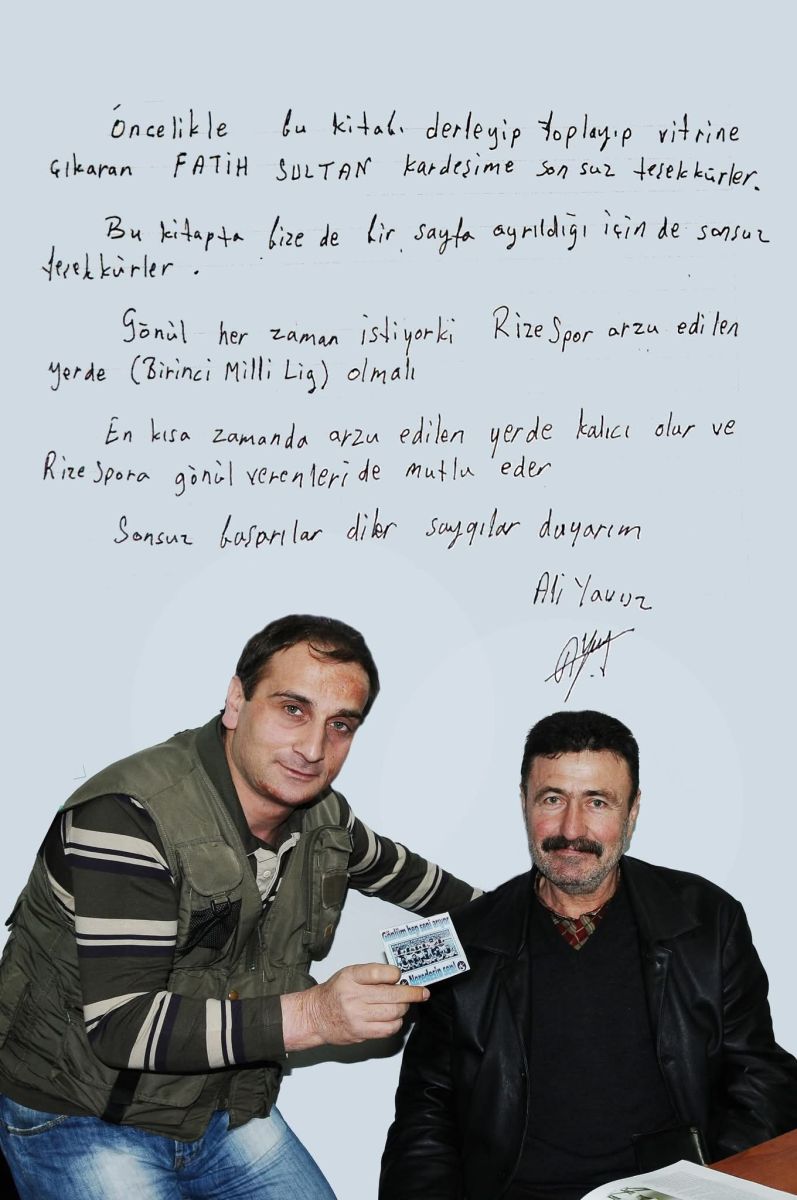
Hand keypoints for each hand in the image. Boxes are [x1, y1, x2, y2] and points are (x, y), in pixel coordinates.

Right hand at [281, 963, 428, 1050]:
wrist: (315, 1016)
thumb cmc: (335, 993)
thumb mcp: (349, 974)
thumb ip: (372, 975)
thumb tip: (399, 979)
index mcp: (351, 977)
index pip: (378, 973)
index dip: (394, 974)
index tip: (401, 975)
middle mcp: (353, 996)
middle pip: (391, 995)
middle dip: (412, 993)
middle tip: (422, 993)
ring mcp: (357, 1016)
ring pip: (393, 1013)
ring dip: (404, 1008)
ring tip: (404, 1004)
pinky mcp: (361, 1032)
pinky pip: (388, 1029)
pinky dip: (396, 1023)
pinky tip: (394, 1017)